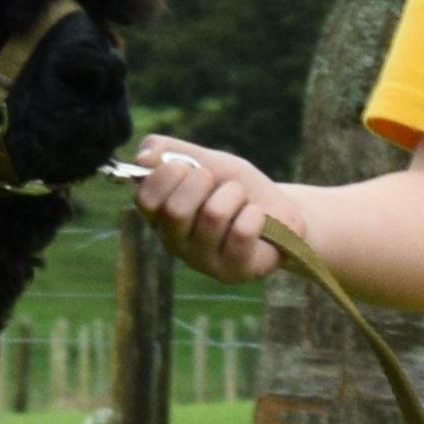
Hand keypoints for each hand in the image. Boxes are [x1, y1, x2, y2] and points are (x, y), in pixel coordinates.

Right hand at [128, 136, 286, 284]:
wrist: (280, 211)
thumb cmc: (236, 188)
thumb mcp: (205, 160)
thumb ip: (169, 151)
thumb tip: (142, 158)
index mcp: (160, 217)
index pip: (146, 198)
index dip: (169, 174)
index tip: (188, 167)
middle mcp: (174, 243)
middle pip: (176, 210)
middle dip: (204, 183)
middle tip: (217, 184)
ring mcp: (201, 261)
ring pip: (213, 215)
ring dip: (235, 195)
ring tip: (241, 201)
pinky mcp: (231, 272)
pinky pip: (242, 232)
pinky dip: (255, 215)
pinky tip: (257, 221)